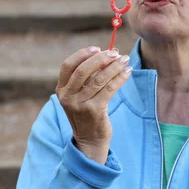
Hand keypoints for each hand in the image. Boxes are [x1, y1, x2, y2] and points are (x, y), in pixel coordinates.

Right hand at [56, 46, 131, 163]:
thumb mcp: (80, 95)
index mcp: (61, 89)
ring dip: (114, 67)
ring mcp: (80, 104)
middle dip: (101, 59)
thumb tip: (109, 53)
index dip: (82, 54)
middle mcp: (67, 96)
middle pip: (83, 70)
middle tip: (115, 54)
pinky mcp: (94, 110)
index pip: (68, 65)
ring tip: (125, 61)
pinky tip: (127, 73)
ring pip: (99, 79)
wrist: (89, 140)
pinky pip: (109, 89)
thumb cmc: (87, 113)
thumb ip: (89, 76)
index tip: (98, 48)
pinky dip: (120, 78)